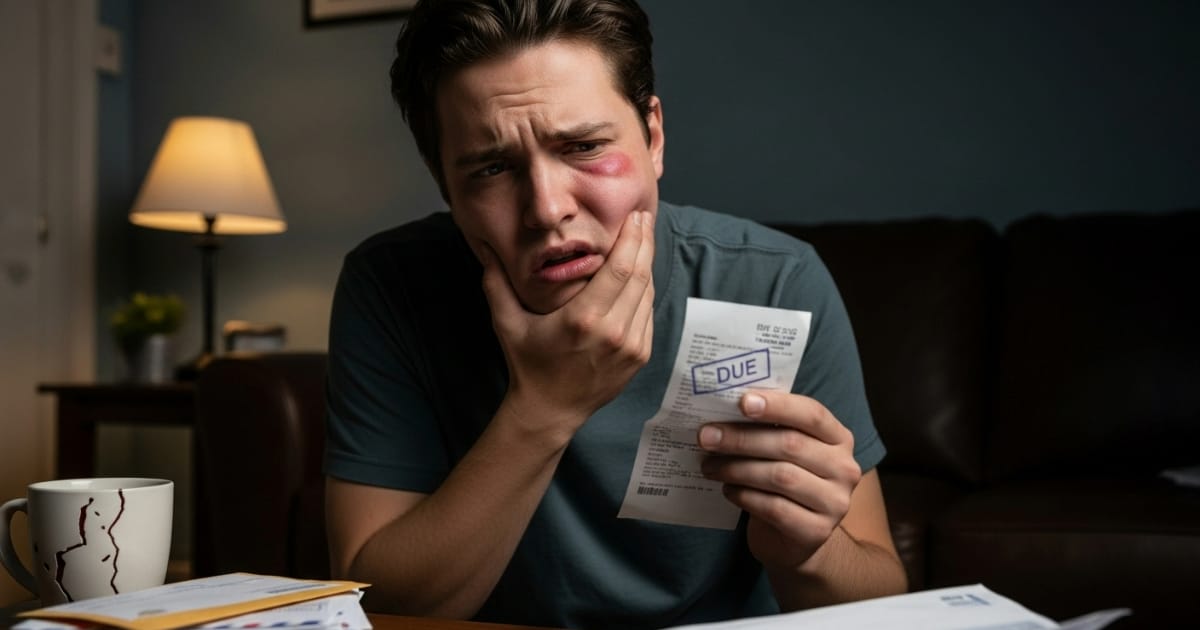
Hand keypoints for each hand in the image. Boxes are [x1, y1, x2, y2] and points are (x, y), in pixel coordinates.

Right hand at [479, 211, 654, 437]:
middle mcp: (614, 331)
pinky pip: (648, 314)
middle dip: (645, 242)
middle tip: (644, 218)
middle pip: (641, 275)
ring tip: (641, 242)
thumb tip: (484, 246)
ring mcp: (631, 346)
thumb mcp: (506, 322)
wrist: (550, 410)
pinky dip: (644, 293)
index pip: (620, 269)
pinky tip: (637, 277)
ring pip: (648, 294)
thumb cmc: (527, 364)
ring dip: (646, 266)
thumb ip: (496, 281)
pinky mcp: (640, 356)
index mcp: (584, 319)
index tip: (636, 216)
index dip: (633, 239)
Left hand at [698, 390, 860, 570]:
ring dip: (737, 468)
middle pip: (790, 444)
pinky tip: (727, 489)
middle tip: (706, 437)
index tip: (742, 402)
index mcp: (839, 438)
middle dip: (742, 439)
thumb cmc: (785, 481)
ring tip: (709, 466)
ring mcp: (835, 502)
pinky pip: (774, 508)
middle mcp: (844, 468)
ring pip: (780, 476)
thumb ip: (768, 429)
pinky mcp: (816, 531)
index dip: (778, 406)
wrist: (792, 537)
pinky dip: (744, 495)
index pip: (811, 414)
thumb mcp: (785, 451)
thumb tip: (723, 412)